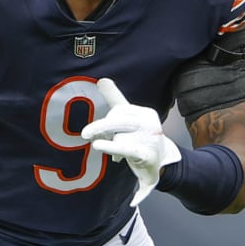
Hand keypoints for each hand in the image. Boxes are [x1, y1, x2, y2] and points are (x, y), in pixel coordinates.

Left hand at [80, 78, 180, 205]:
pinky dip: (110, 146)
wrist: (159, 165)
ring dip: (112, 146)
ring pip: (118, 136)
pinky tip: (97, 145)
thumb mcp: (129, 118)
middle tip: (85, 135)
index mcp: (146, 113)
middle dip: (100, 127)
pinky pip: (124, 148)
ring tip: (118, 154)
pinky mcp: (147, 155)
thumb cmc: (140, 139)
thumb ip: (115, 99)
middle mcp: (150, 124)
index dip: (106, 120)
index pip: (119, 110)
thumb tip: (101, 80)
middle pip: (117, 120)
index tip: (97, 129)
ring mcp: (150, 140)